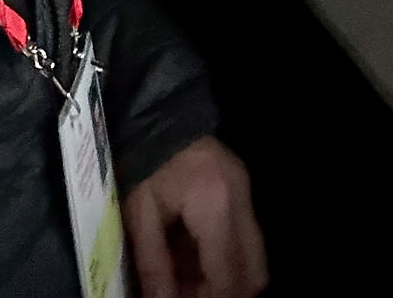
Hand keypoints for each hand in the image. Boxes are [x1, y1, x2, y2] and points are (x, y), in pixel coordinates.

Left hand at [121, 135, 266, 297]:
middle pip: (253, 272)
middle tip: (190, 291)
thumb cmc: (143, 160)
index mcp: (214, 206)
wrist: (156, 113)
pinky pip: (245, 236)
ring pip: (254, 257)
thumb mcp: (139, 213)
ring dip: (226, 276)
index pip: (227, 276)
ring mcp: (246, 192)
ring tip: (187, 275)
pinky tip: (191, 252)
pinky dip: (224, 255)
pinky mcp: (242, 187)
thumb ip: (154, 264)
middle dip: (225, 291)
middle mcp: (241, 201)